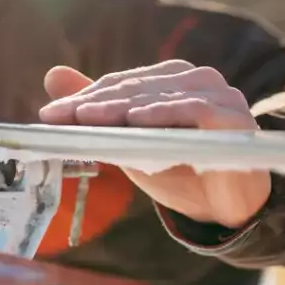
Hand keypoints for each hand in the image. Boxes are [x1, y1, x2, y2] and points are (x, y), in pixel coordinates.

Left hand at [39, 60, 270, 228]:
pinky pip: (194, 110)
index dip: (85, 97)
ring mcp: (222, 95)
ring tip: (86, 117)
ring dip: (121, 107)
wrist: (227, 210)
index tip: (49, 115)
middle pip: (137, 87)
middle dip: (95, 103)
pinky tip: (135, 121)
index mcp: (176, 79)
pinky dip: (163, 113)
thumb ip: (99, 109)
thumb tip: (52, 74)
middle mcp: (200, 79)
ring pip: (160, 95)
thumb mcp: (132, 141)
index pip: (123, 83)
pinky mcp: (235, 118)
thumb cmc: (181, 169)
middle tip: (59, 117)